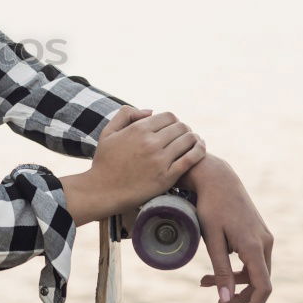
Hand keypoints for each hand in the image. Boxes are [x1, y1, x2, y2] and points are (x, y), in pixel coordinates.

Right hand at [91, 106, 206, 214]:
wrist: (102, 191)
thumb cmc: (104, 162)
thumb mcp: (108, 132)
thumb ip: (126, 114)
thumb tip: (151, 111)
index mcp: (138, 129)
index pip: (168, 116)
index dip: (173, 121)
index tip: (172, 128)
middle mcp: (151, 142)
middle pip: (181, 127)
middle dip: (184, 129)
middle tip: (183, 136)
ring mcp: (160, 160)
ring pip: (189, 140)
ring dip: (194, 139)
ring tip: (193, 142)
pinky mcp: (167, 176)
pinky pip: (191, 159)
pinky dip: (199, 151)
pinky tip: (200, 150)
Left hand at [187, 154, 274, 302]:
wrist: (218, 178)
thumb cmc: (210, 207)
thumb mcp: (211, 239)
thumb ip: (220, 270)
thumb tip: (225, 300)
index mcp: (254, 246)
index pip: (262, 286)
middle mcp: (265, 242)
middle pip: (259, 281)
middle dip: (238, 295)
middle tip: (215, 302)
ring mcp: (264, 237)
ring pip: (254, 270)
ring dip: (233, 281)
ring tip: (204, 282)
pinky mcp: (258, 233)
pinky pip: (252, 259)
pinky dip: (236, 268)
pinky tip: (215, 268)